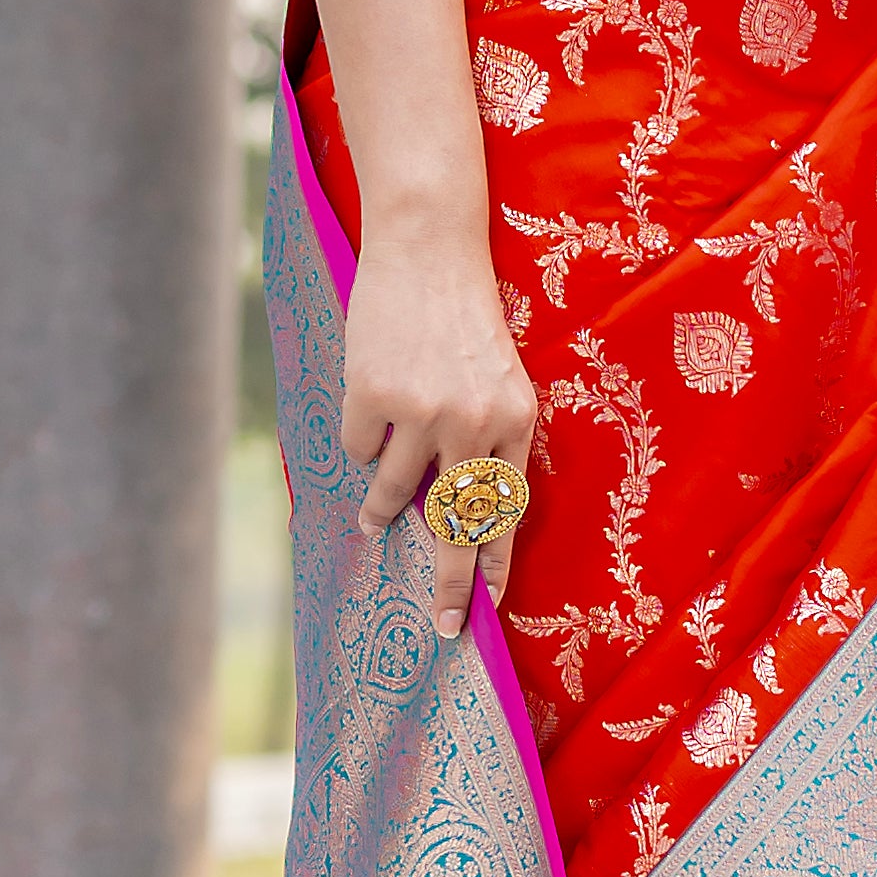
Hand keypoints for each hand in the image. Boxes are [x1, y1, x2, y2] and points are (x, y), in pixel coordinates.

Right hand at [341, 202, 539, 640]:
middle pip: (460, 526)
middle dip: (451, 583)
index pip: (505, 511)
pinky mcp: (375, 397)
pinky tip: (370, 404)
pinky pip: (360, 448)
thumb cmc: (462, 316)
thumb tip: (455, 515)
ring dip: (382, 512)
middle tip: (446, 627)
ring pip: (394, 493)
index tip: (486, 607)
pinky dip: (361, 439)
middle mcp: (476, 424)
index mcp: (516, 421)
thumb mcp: (496, 380)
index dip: (494, 563)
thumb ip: (485, 440)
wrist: (429, 249)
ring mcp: (424, 413)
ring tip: (372, 522)